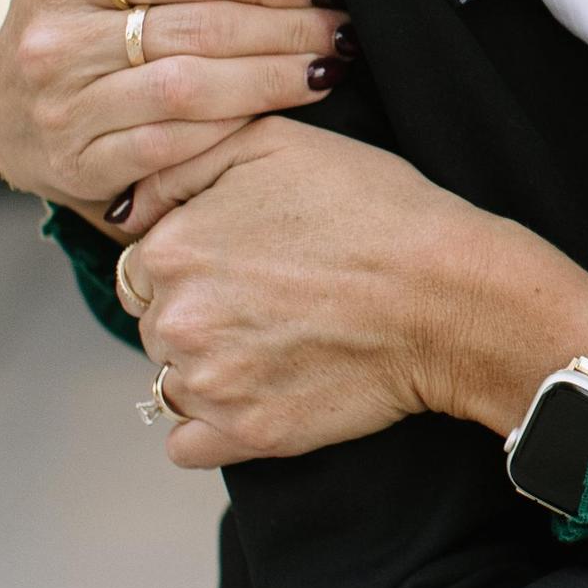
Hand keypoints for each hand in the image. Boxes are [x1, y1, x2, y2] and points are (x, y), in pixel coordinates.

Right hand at [0, 0, 347, 232]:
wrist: (8, 111)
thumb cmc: (64, 9)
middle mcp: (58, 38)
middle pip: (200, 27)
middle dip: (288, 25)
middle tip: (343, 25)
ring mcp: (67, 105)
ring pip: (191, 88)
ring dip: (273, 78)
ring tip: (329, 67)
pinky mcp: (80, 162)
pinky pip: (170, 146)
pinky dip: (230, 129)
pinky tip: (277, 116)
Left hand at [118, 117, 587, 467]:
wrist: (453, 295)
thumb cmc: (380, 213)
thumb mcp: (277, 142)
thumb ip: (183, 161)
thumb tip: (133, 204)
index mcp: (172, 249)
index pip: (145, 263)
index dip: (196, 257)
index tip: (248, 258)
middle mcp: (177, 321)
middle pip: (157, 322)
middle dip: (200, 311)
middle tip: (273, 298)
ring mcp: (212, 385)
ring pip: (172, 380)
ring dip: (209, 365)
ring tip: (279, 341)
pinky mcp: (250, 435)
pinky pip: (186, 446)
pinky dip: (210, 427)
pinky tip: (256, 393)